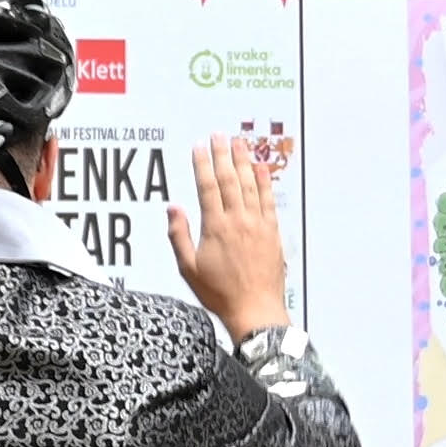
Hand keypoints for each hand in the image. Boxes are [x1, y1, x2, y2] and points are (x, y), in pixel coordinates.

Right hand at [164, 135, 291, 340]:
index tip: (199, 147)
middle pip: (230, 179)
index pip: (208, 187)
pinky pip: (268, 200)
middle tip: (219, 135)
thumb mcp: (188, 268)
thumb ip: (179, 235)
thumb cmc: (220, 294)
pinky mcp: (272, 232)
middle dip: (223, 155)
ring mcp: (258, 225)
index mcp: (216, 228)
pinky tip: (261, 168)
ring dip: (244, 161)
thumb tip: (173, 208)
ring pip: (250, 185)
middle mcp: (238, 221)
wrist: (255, 310)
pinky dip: (264, 182)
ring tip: (239, 143)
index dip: (202, 164)